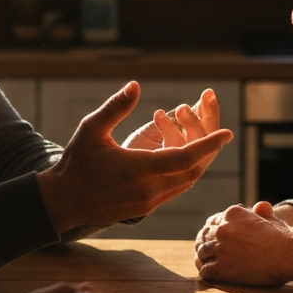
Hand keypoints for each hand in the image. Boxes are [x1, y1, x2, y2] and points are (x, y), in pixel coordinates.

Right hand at [37, 81, 232, 234]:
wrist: (64, 202)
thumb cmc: (76, 163)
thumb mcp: (91, 130)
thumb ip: (115, 108)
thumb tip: (136, 85)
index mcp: (138, 169)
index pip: (184, 158)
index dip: (208, 144)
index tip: (227, 132)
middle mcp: (149, 189)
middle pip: (194, 171)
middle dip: (209, 150)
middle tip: (220, 131)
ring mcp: (149, 201)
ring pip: (187, 181)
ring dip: (198, 161)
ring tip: (204, 139)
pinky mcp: (147, 207)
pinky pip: (177, 188)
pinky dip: (186, 171)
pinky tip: (186, 155)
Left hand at [194, 201, 292, 286]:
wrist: (290, 256)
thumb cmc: (284, 238)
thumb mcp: (272, 220)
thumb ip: (262, 213)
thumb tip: (260, 206)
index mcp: (231, 213)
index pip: (212, 222)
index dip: (212, 232)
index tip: (213, 239)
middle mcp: (222, 228)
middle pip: (205, 236)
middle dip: (205, 244)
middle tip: (204, 252)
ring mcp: (220, 248)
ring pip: (202, 253)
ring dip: (203, 258)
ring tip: (206, 263)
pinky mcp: (221, 268)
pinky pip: (205, 270)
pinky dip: (206, 272)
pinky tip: (210, 274)